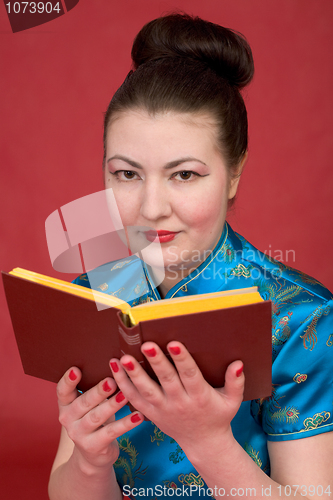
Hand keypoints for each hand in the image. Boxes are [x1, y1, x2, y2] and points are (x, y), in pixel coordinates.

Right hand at [56, 367, 142, 470]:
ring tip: (126, 396)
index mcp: (65, 405)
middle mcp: (68, 419)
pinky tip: (138, 416)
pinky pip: (111, 432)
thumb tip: (115, 363)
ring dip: (112, 405)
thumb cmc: (94, 417)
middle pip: (83, 402)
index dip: (68, 380)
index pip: (62, 391)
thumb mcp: (90, 404)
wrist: (93, 454)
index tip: (77, 369)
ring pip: (97, 417)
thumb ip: (94, 386)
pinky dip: (126, 424)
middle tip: (111, 381)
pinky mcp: (93, 446)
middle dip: (98, 391)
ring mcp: (79, 435)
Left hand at [109, 342, 243, 456]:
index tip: (173, 343)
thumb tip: (237, 363)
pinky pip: (134, 400)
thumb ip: (235, 382)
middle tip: (146, 345)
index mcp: (200, 397)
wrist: (203, 443)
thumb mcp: (232, 401)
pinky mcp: (151, 414)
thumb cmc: (218, 416)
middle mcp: (180, 403)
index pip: (190, 376)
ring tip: (123, 358)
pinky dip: (123, 385)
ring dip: (133, 375)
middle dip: (156, 362)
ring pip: (146, 392)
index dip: (182, 359)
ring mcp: (163, 410)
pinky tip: (115, 367)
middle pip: (166, 381)